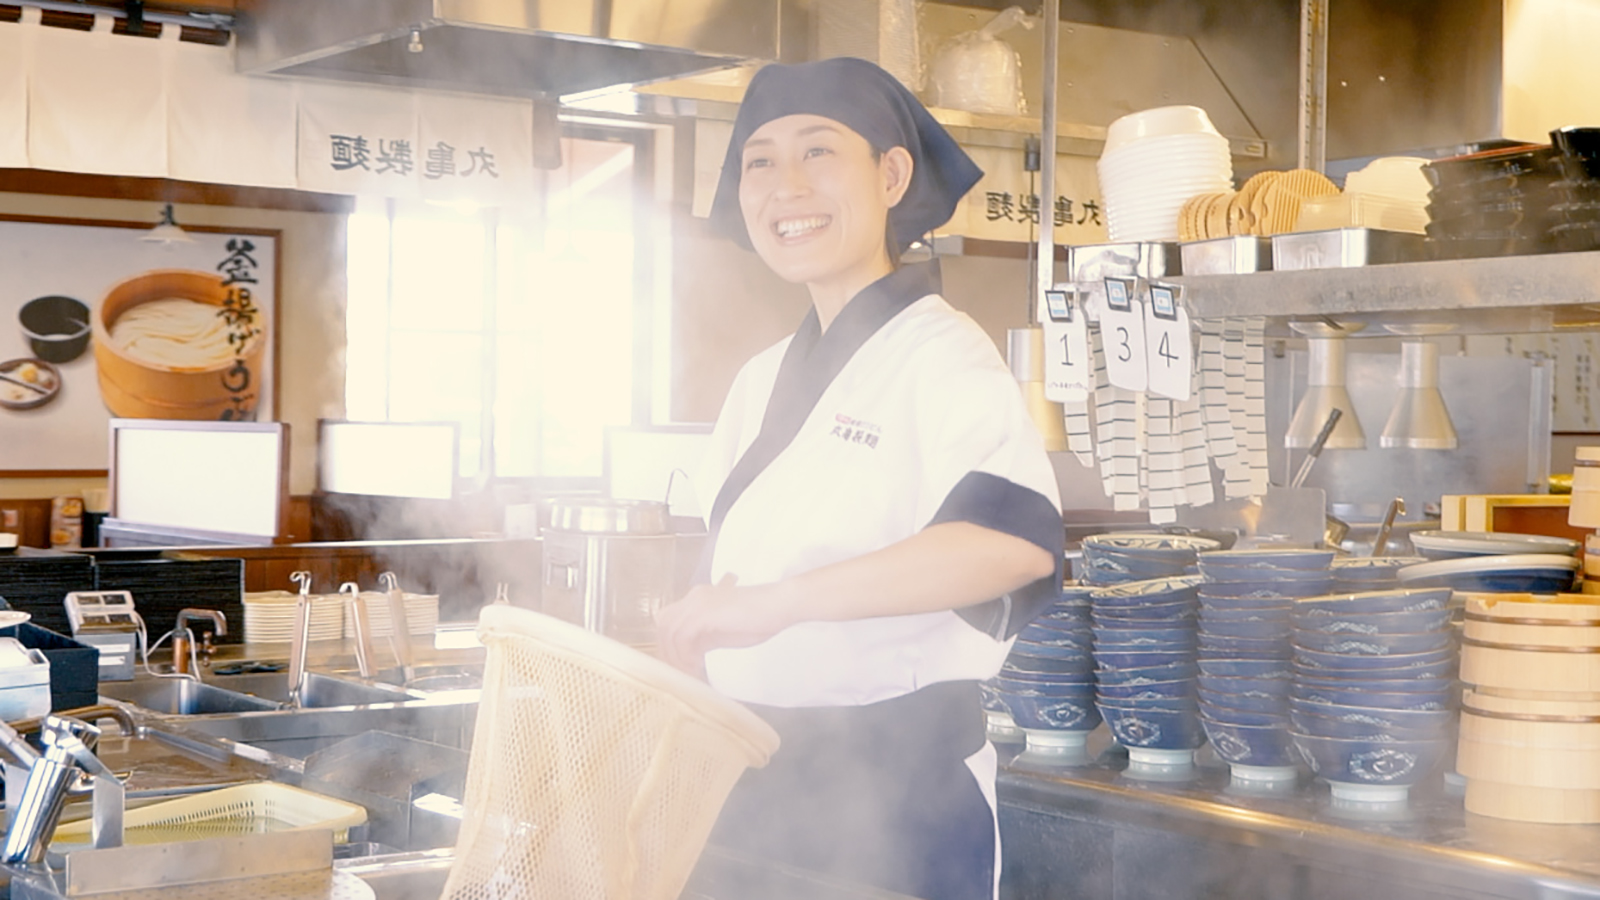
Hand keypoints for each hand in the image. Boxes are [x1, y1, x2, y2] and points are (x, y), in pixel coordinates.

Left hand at [655, 574, 792, 678]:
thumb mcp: (724, 632)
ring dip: (676, 657)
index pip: (669, 621)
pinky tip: (698, 666)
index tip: (680, 668)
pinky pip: (682, 636)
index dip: (670, 646)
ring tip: (691, 674)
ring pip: (669, 631)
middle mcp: (693, 597)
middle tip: (681, 674)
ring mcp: (698, 602)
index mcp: (698, 599)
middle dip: (668, 652)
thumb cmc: (759, 619)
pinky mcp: (704, 612)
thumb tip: (690, 655)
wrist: (780, 605)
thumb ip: (705, 639)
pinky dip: (685, 655)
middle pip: (663, 625)